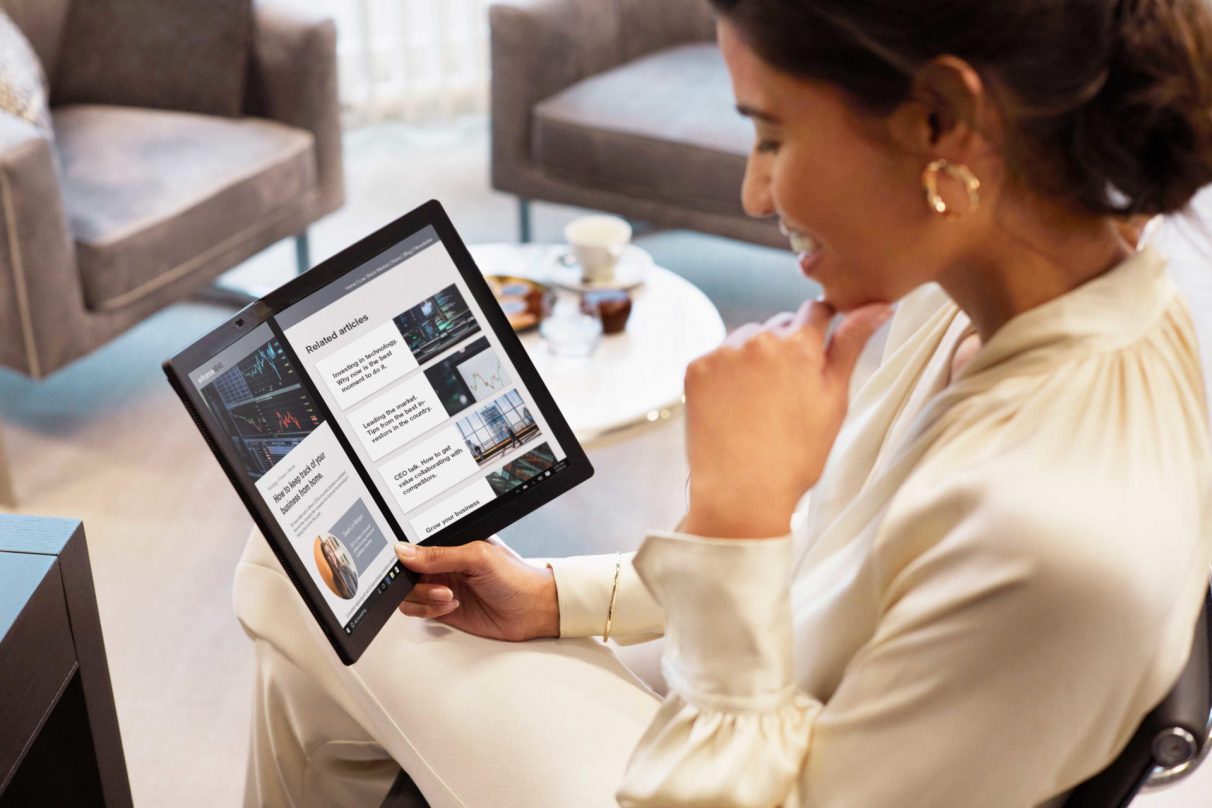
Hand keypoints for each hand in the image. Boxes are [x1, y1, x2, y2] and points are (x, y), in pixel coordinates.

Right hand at [394, 541, 559, 640]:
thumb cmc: (516, 578)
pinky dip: (427, 610)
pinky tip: (450, 605)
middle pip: (406, 571)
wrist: (533, 610)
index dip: (404, 555)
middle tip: (438, 584)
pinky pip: (417, 610)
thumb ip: (440, 555)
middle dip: (416, 581)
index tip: (404, 564)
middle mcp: (443, 564)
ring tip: (448, 596)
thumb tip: (405, 550)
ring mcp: (441, 586)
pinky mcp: (442, 609)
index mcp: (451, 544)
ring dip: (423, 597)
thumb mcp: (478, 557)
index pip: (415, 546)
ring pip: (408, 592)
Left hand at [680, 299, 891, 538]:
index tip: (815, 354)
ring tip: (758, 402)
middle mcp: (759, 339)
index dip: (819, 329)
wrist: (741, 492)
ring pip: (746, 339)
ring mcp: (723, 353)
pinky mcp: (696, 369)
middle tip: (787, 392)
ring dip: (754, 358)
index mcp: (799, 344)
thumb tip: (878, 306)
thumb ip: (851, 345)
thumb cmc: (796, 454)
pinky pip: (718, 358)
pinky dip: (725, 375)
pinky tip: (734, 406)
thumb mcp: (834, 399)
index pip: (816, 309)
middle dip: (786, 348)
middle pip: (779, 326)